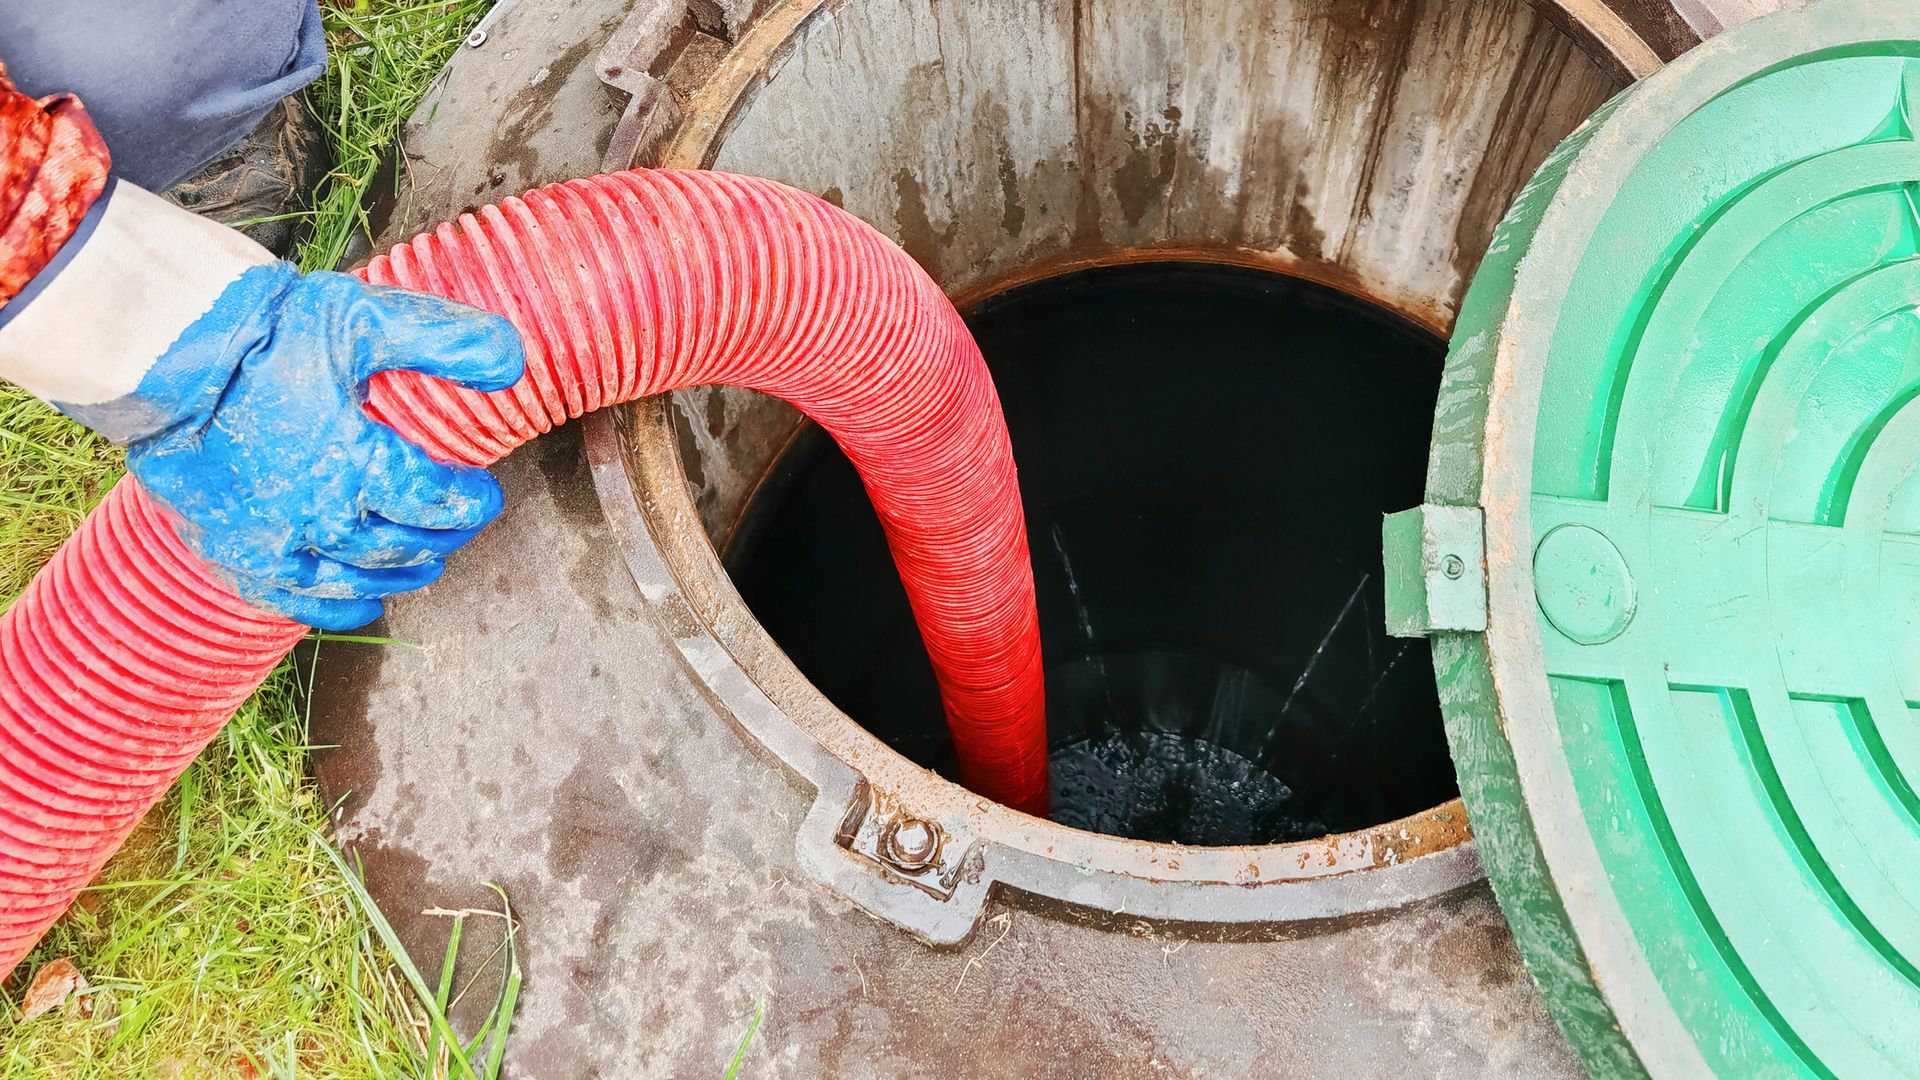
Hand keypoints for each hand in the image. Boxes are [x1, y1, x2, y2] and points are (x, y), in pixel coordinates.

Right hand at [109, 264, 523, 629]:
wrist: (159, 350)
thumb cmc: (265, 331)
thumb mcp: (366, 320)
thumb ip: (446, 341)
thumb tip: (514, 361)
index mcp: (355, 464)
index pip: (433, 502)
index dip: (468, 502)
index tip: (483, 492)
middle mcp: (316, 516)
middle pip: (399, 546)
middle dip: (439, 536)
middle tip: (458, 522)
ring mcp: (269, 541)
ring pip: (352, 581)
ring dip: (396, 575)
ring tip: (424, 564)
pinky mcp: (229, 550)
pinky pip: (290, 600)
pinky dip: (333, 608)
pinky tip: (360, 604)